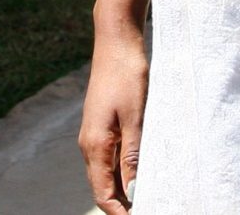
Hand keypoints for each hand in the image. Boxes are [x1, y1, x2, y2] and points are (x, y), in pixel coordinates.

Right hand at [78, 16, 148, 210]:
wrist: (116, 42)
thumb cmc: (127, 76)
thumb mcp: (135, 118)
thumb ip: (133, 157)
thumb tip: (133, 192)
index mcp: (95, 145)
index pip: (103, 194)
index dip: (120, 213)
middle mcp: (89, 144)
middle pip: (103, 187)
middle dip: (122, 205)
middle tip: (150, 208)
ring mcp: (94, 134)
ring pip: (106, 174)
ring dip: (123, 189)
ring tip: (148, 197)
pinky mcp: (101, 125)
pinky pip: (109, 158)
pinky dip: (123, 171)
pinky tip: (141, 172)